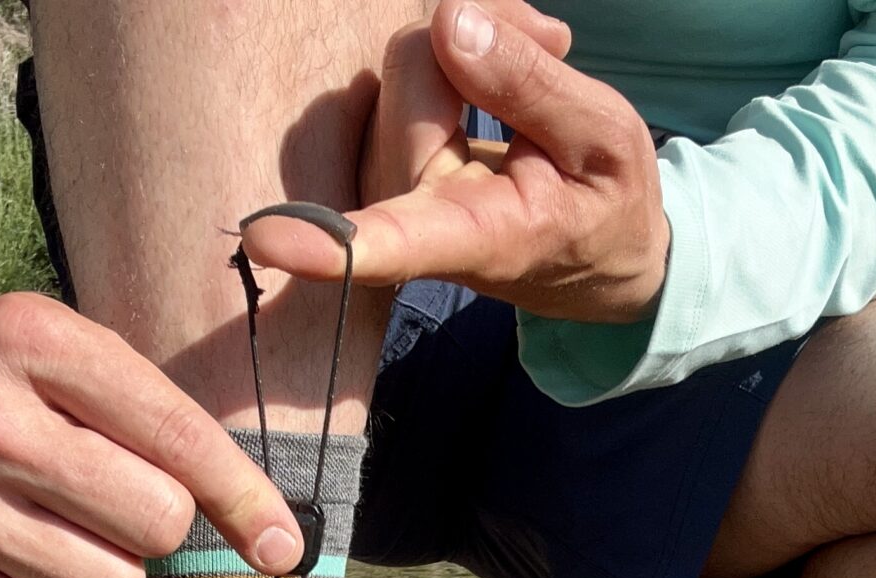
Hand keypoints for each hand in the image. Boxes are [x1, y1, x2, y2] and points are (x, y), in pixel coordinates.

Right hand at [0, 295, 306, 577]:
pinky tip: (27, 564)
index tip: (282, 545)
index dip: (244, 499)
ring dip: (112, 573)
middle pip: (157, 523)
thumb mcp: (91, 366)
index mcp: (31, 338)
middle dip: (158, 524)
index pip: (180, 437)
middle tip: (111, 497)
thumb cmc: (24, 389)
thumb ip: (183, 436)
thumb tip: (279, 547)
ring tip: (64, 528)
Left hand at [239, 0, 668, 323]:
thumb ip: (533, 87)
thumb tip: (450, 21)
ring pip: (407, 54)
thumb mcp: (609, 143)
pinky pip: (402, 59)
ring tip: (539, 64)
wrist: (598, 255)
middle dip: (482, 30)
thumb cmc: (605, 205)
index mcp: (478, 238)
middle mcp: (412, 213)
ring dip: (472, 37)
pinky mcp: (375, 151)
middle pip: (414, 65)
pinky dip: (455, 46)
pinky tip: (502, 67)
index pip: (399, 240)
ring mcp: (386, 182)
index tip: (266, 243)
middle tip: (553, 43)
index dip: (334, 241)